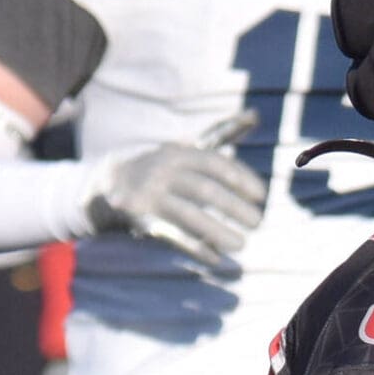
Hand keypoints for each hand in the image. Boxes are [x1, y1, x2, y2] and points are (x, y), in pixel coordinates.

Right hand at [88, 114, 266, 263]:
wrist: (111, 183)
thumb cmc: (164, 168)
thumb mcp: (187, 151)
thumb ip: (220, 136)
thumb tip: (254, 115)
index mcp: (180, 154)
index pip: (215, 164)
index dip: (241, 179)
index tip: (262, 196)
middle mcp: (165, 171)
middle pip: (205, 191)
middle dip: (234, 208)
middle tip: (257, 223)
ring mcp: (152, 196)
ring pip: (190, 215)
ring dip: (219, 231)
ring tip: (241, 244)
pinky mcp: (144, 219)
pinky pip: (174, 236)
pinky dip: (196, 249)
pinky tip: (216, 259)